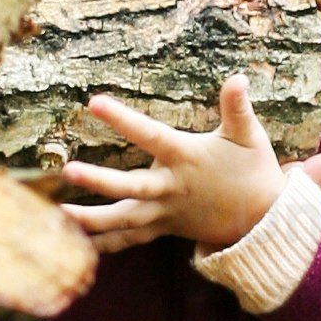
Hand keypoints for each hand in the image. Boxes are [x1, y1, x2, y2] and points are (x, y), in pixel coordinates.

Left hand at [51, 74, 286, 251]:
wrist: (263, 219)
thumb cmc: (253, 170)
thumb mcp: (249, 136)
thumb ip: (237, 107)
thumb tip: (238, 77)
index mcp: (186, 159)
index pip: (150, 135)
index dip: (123, 119)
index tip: (94, 102)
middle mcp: (171, 188)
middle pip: (130, 187)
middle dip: (99, 180)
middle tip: (69, 170)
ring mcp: (166, 212)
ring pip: (124, 220)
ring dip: (91, 219)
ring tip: (58, 214)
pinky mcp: (164, 229)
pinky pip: (130, 239)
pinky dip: (105, 243)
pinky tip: (76, 243)